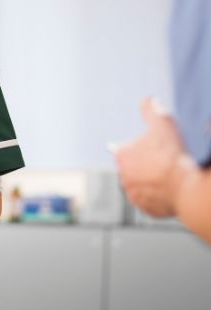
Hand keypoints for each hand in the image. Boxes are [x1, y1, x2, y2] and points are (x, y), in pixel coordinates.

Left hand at [113, 98, 193, 216]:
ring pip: (142, 185)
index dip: (143, 147)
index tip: (154, 149)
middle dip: (147, 165)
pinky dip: (158, 197)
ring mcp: (134, 195)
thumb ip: (152, 110)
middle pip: (135, 167)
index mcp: (121, 155)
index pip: (127, 148)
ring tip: (169, 177)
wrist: (186, 187)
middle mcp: (123, 176)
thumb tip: (147, 100)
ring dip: (152, 181)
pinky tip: (170, 190)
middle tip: (165, 163)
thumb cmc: (173, 155)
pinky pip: (151, 201)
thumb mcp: (162, 124)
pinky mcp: (145, 209)